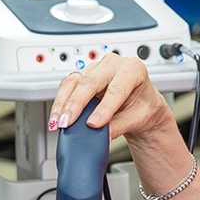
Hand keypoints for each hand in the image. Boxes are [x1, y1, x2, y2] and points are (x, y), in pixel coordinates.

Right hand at [48, 53, 174, 141]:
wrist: (141, 104)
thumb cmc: (143, 106)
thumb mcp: (138, 118)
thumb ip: (120, 125)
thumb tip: (102, 135)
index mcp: (133, 69)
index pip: (116, 89)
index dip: (104, 107)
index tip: (93, 124)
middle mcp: (113, 64)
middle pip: (90, 82)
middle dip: (76, 104)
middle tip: (67, 123)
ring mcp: (95, 68)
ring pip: (74, 81)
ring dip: (62, 103)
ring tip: (57, 122)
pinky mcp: (82, 76)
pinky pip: (67, 86)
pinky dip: (60, 102)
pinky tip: (56, 116)